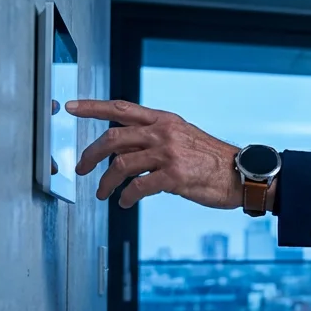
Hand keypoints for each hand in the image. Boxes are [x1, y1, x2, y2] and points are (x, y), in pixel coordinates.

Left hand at [66, 100, 243, 209]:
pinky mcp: (174, 177)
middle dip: (90, 155)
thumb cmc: (211, 159)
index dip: (92, 107)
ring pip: (120, 165)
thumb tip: (124, 149)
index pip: (120, 108)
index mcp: (163, 120)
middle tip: (82, 169)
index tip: (70, 108)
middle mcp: (163, 133)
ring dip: (105, 182)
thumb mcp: (182, 136)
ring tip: (102, 193)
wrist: (240, 174)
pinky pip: (138, 187)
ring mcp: (168, 154)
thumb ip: (153, 138)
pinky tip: (125, 203)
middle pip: (113, 139)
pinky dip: (126, 197)